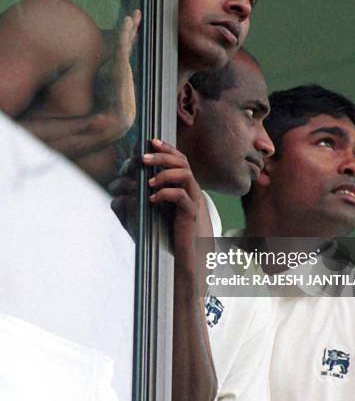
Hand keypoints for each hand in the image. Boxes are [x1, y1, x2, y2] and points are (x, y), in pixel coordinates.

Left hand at [144, 139, 202, 263]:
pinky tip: (152, 199)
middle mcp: (189, 188)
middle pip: (181, 160)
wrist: (185, 257)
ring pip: (185, 173)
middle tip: (143, 157)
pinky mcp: (191, 213)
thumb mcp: (146, 218)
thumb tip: (116, 198)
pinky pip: (182, 196)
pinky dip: (166, 193)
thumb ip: (132, 207)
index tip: (147, 143)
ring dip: (164, 173)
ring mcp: (192, 200)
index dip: (164, 148)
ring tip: (148, 182)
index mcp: (181, 184)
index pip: (176, 158)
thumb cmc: (167, 236)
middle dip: (162, 155)